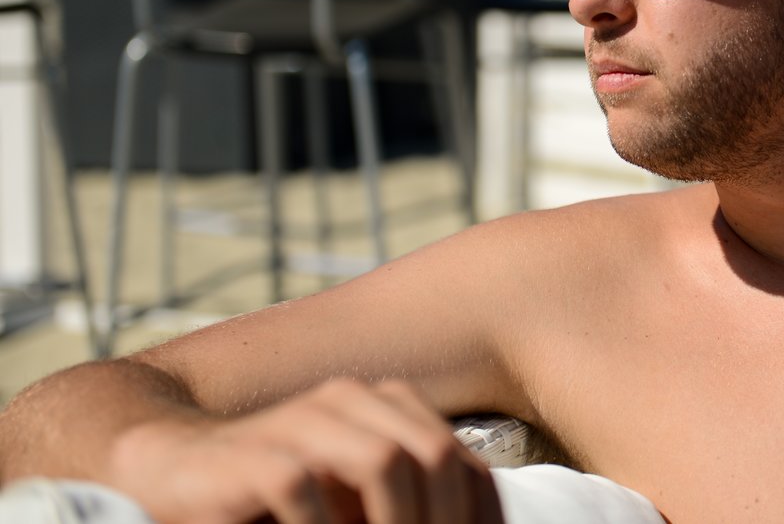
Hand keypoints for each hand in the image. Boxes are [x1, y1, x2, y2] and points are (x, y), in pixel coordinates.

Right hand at [109, 377, 502, 523]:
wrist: (173, 471)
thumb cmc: (276, 500)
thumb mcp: (353, 504)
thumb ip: (404, 509)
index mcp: (385, 407)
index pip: (461, 460)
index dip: (481, 514)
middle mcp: (351, 401)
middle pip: (433, 454)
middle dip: (445, 520)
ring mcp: (302, 422)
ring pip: (384, 461)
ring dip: (398, 523)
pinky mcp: (256, 457)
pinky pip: (306, 489)